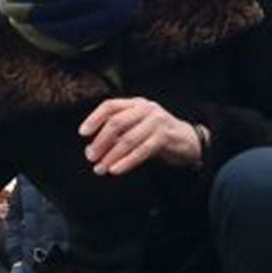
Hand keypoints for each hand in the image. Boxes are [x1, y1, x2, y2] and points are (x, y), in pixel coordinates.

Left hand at [81, 97, 204, 174]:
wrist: (188, 140)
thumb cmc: (156, 134)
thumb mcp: (136, 126)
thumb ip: (117, 133)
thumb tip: (92, 148)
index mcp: (135, 103)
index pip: (109, 106)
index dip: (94, 119)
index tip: (83, 133)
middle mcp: (145, 109)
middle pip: (116, 123)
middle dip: (100, 142)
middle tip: (91, 156)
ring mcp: (157, 122)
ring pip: (127, 139)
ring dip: (111, 156)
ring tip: (100, 168)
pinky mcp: (165, 137)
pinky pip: (141, 151)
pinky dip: (126, 161)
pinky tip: (116, 169)